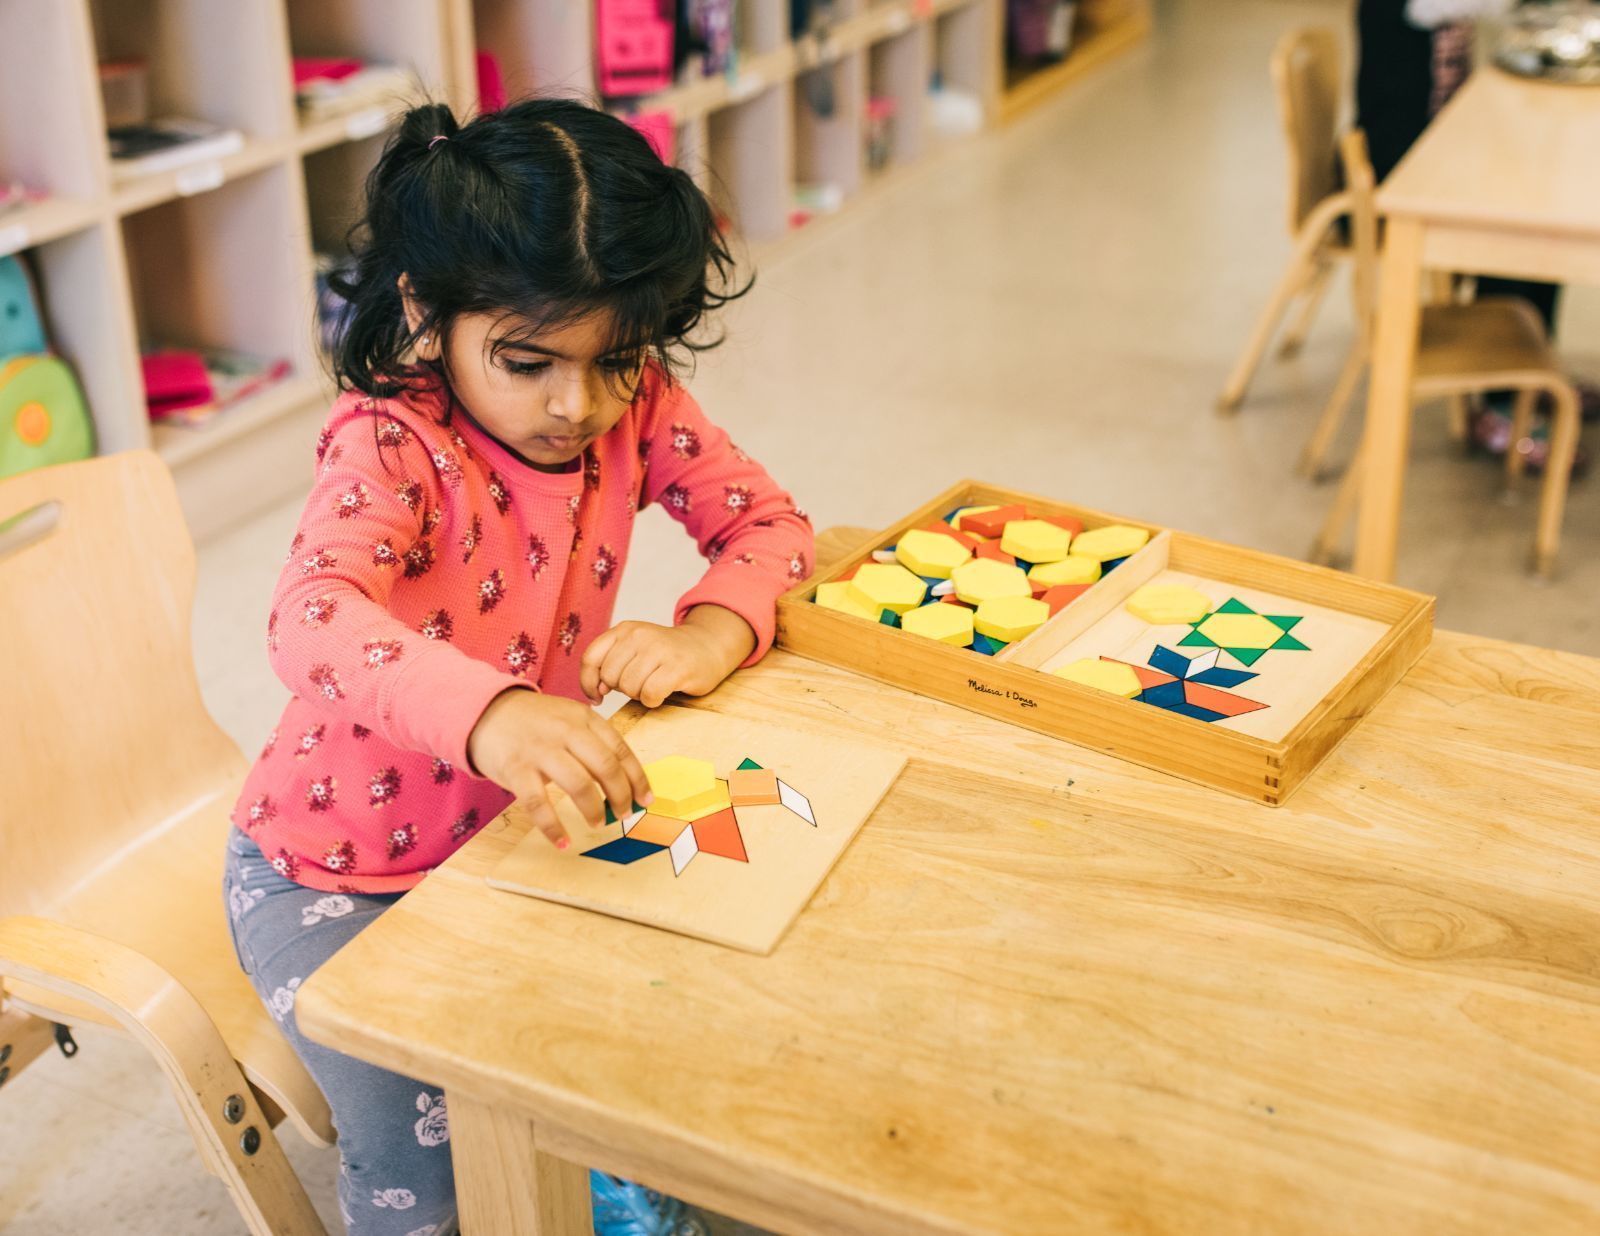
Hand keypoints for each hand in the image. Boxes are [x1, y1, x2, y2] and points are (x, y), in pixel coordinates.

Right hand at [466, 689, 651, 848]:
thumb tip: (623, 780)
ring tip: (597, 824)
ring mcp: (540, 749)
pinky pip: (538, 803)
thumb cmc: (534, 722)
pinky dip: (553, 827)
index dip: (637, 778)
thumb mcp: (568, 719)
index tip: (646, 800)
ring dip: (593, 810)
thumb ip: (593, 742)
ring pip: (578, 783)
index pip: (620, 749)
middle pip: (605, 766)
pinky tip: (563, 842)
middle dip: (620, 795)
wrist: (485, 710)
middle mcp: (566, 731)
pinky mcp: (516, 768)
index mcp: (584, 718)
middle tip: (624, 814)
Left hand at [580, 606, 755, 706]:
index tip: (598, 695)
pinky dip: (654, 700)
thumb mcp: (634, 648)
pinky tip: (663, 693)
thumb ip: (610, 663)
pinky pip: (650, 694)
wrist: (708, 646)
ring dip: (640, 695)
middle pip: (610, 677)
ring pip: (630, 687)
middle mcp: (639, 635)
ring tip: (654, 685)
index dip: (588, 682)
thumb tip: (597, 689)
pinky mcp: (677, 667)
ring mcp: (659, 649)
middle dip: (622, 688)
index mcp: (624, 629)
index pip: (591, 658)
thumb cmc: (666, 655)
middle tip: (641, 683)